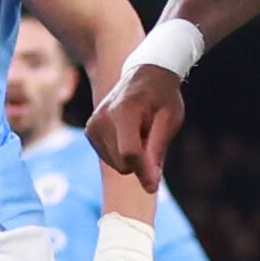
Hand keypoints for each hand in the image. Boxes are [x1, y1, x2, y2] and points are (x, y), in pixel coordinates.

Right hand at [86, 67, 184, 184]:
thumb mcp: (170, 120)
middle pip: (123, 163)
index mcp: (124, 111)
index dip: (144, 172)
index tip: (154, 186)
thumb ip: (157, 152)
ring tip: (140, 132)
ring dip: (132, 157)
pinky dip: (121, 153)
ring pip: (116, 164)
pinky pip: (109, 158)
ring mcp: (93, 124)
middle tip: (151, 136)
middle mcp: (103, 117)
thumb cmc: (162, 98)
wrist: (145, 74)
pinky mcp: (90, 130)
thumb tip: (151, 186)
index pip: (130, 153)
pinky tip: (128, 133)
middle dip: (141, 160)